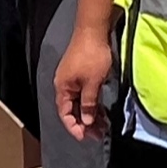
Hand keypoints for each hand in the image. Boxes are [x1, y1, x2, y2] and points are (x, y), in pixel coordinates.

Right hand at [52, 6, 117, 141]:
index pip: (65, 114)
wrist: (93, 30)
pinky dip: (93, 104)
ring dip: (90, 115)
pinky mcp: (82, 75)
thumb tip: (87, 121)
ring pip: (80, 103)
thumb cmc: (92, 56)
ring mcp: (74, 80)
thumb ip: (89, 103)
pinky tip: (102, 112)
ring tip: (103, 127)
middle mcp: (65, 86)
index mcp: (63, 88)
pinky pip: (85, 95)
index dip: (74, 127)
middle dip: (84, 124)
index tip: (86, 137)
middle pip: (72, 110)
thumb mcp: (92, 83)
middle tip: (99, 135)